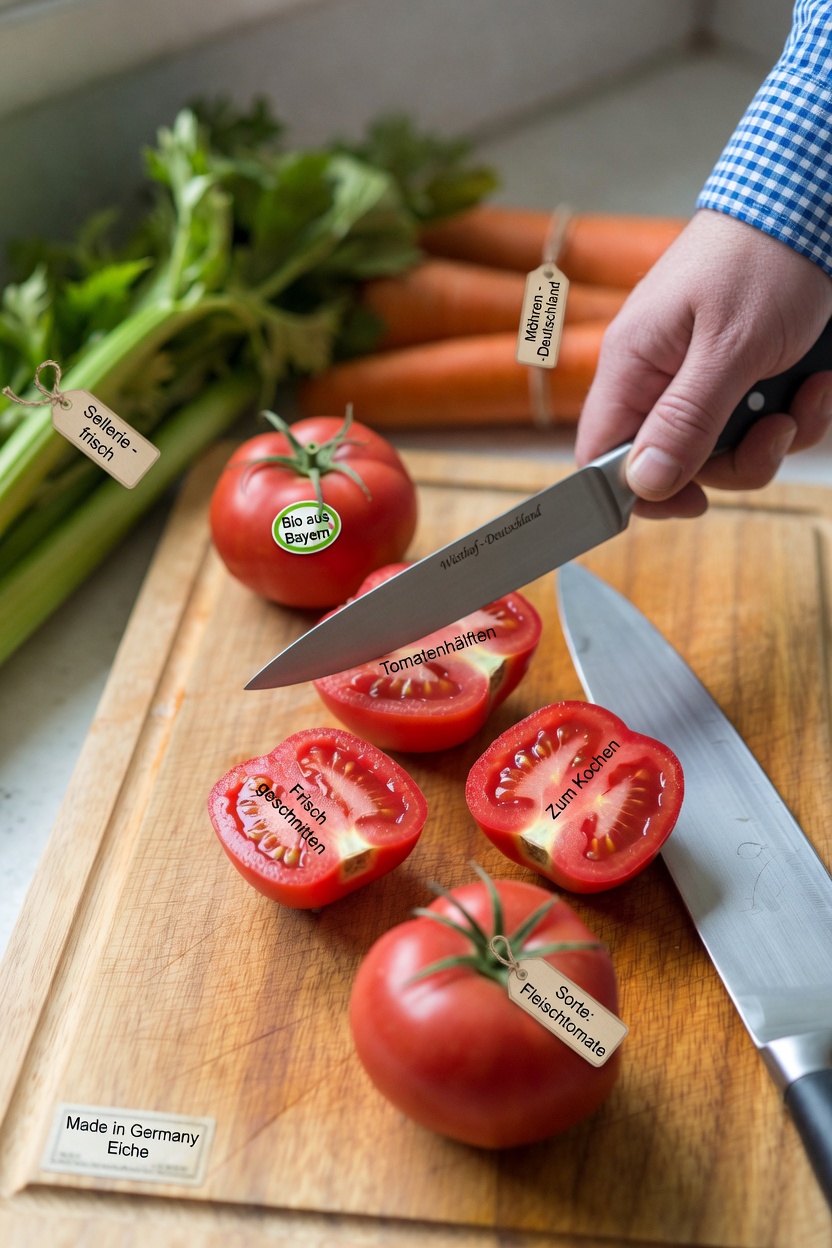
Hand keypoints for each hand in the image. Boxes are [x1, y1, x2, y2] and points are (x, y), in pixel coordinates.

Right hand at [574, 209, 831, 517]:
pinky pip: (753, 422)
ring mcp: (696, 374)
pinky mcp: (735, 371)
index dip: (640, 492)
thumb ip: (685, 420)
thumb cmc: (763, 258)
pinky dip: (793, 412)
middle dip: (734, 462)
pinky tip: (814, 381)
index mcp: (632, 365)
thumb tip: (641, 484)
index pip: (602, 457)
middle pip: (672, 464)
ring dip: (773, 437)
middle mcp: (656, 375)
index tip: (695, 501)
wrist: (812, 199)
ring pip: (721, 449)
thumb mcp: (730, 349)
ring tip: (804, 396)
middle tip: (773, 430)